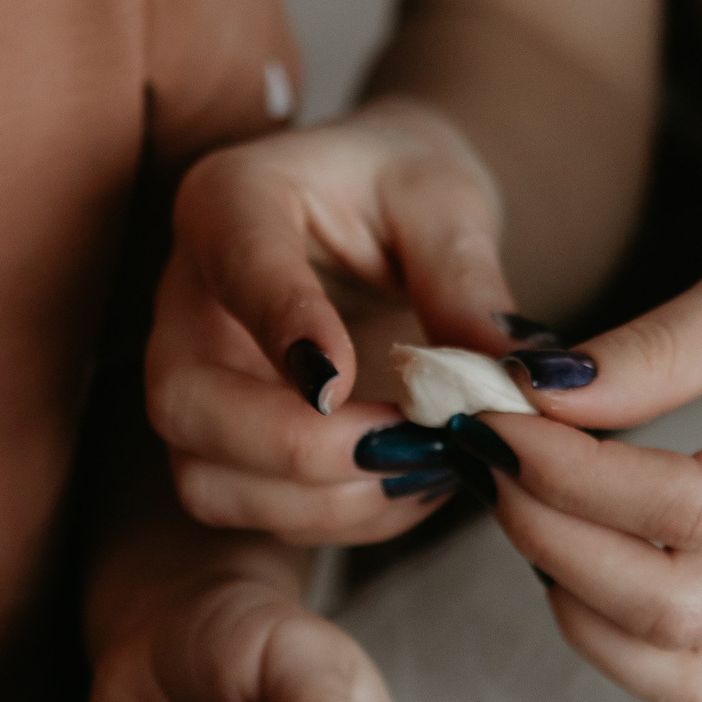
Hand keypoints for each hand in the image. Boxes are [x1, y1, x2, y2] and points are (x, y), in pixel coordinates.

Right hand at [148, 101, 521, 543]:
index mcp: (233, 198)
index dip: (283, 328)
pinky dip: (335, 518)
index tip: (341, 381)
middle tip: (402, 444)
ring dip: (318, 500)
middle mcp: (186, 295)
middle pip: (184, 399)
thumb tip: (518, 380)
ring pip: (205, 475)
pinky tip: (409, 484)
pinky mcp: (219, 438)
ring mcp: (194, 376)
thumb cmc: (404, 183)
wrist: (379, 203)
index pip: (238, 263)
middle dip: (291, 446)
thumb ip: (468, 283)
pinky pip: (250, 510)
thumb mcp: (448, 204)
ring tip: (422, 469)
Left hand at [475, 185, 701, 701]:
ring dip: (587, 618)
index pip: (694, 513)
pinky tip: (598, 579)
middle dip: (555, 544)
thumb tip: (537, 398)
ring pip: (696, 684)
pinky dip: (643, 663)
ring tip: (536, 519)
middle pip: (680, 611)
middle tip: (494, 464)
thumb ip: (656, 348)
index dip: (573, 478)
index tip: (498, 421)